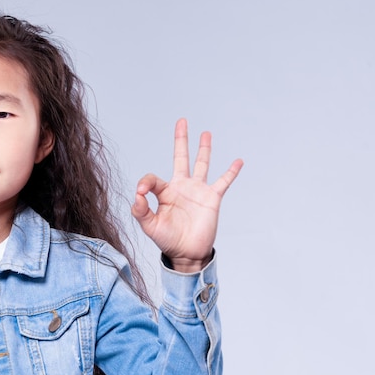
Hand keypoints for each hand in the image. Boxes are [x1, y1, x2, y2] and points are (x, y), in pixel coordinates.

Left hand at [131, 118, 242, 272]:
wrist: (187, 253)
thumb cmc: (167, 240)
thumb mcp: (149, 226)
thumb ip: (141, 210)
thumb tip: (137, 195)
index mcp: (164, 192)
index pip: (153, 178)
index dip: (145, 183)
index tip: (142, 193)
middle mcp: (181, 187)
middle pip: (181, 157)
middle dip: (181, 140)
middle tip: (182, 121)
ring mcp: (197, 191)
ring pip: (202, 164)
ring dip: (204, 148)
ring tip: (206, 133)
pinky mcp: (212, 198)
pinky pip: (223, 181)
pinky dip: (231, 172)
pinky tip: (238, 161)